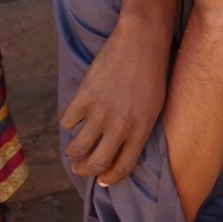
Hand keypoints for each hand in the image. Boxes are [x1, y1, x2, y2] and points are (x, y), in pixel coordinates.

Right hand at [60, 16, 167, 184]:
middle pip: (95, 164)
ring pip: (76, 148)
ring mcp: (100, 112)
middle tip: (81, 168)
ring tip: (75, 150)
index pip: (122, 168)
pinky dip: (69, 124)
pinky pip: (67, 122)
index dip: (109, 178)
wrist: (142, 42)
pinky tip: (74, 120)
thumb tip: (120, 152)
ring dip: (73, 153)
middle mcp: (120, 126)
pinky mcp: (83, 96)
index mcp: (141, 131)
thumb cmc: (153, 74)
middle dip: (86, 171)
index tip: (101, 180)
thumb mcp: (155, 108)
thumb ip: (139, 131)